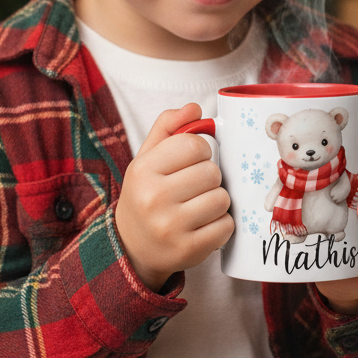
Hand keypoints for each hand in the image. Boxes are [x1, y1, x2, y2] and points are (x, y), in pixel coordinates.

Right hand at [114, 103, 232, 291]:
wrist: (132, 248)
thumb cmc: (146, 195)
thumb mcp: (146, 158)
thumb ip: (168, 127)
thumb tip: (195, 107)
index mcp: (143, 170)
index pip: (194, 144)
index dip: (201, 150)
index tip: (192, 161)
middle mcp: (153, 198)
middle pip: (212, 172)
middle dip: (210, 177)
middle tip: (194, 187)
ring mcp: (170, 227)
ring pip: (222, 198)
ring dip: (217, 200)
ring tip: (199, 206)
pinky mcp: (188, 250)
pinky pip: (226, 226)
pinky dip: (221, 224)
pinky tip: (203, 225)